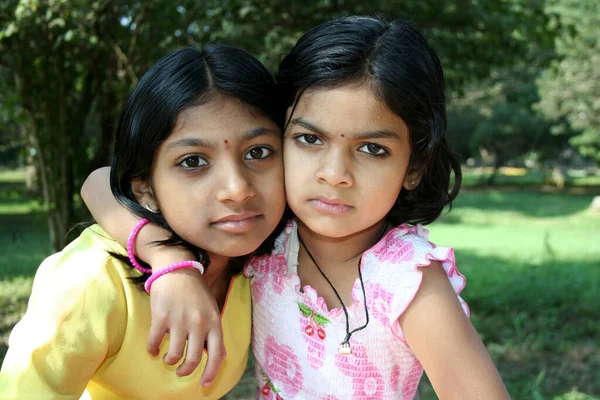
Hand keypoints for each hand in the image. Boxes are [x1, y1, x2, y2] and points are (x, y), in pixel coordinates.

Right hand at [148, 268, 225, 384]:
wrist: (177, 269)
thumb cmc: (196, 291)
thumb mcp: (212, 309)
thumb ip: (214, 332)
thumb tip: (219, 356)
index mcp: (214, 322)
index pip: (217, 355)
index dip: (211, 373)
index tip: (204, 384)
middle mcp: (198, 323)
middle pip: (193, 360)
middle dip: (185, 371)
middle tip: (180, 371)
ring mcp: (179, 320)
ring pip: (173, 355)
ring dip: (169, 361)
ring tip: (167, 358)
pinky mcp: (161, 317)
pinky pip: (154, 342)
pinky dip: (151, 350)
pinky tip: (152, 349)